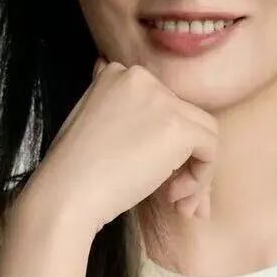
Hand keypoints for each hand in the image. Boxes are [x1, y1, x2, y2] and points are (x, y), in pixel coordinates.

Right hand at [31, 55, 218, 234]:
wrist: (65, 193)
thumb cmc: (75, 173)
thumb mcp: (95, 127)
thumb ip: (129, 120)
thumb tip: (162, 139)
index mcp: (118, 74)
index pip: (162, 106)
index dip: (167, 145)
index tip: (157, 175)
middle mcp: (142, 77)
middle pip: (186, 118)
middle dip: (187, 161)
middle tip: (176, 197)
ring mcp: (161, 98)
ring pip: (204, 133)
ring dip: (197, 173)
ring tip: (177, 202)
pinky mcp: (178, 125)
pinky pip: (211, 149)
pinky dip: (202, 178)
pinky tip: (174, 197)